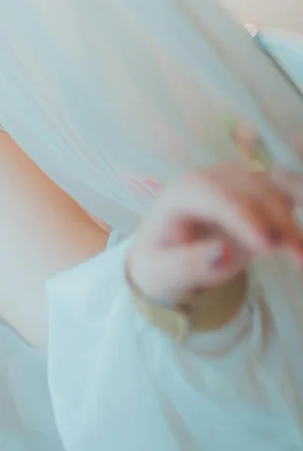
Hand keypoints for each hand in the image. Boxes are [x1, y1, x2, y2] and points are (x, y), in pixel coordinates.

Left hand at [128, 136, 302, 303]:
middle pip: (254, 190)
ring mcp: (239, 181)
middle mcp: (213, 179)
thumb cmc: (162, 261)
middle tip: (298, 259)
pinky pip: (289, 194)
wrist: (168, 253)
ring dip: (293, 222)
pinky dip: (297, 218)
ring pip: (278, 190)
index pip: (215, 195)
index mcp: (182, 193)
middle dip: (279, 222)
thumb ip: (189, 264)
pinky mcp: (260, 191)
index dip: (244, 216)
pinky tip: (301, 245)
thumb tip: (222, 254)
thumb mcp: (165, 271)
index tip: (268, 244)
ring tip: (301, 258)